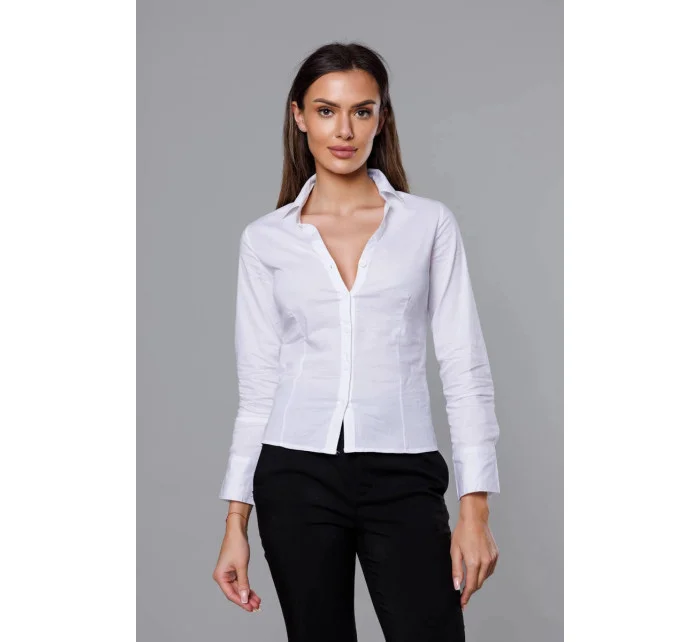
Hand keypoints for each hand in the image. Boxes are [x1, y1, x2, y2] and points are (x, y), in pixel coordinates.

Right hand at [212, 528, 261, 612]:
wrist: (237, 531)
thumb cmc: (237, 546)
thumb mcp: (241, 566)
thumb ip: (243, 583)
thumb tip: (244, 598)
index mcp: (220, 576)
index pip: (230, 594)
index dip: (241, 602)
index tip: (251, 608)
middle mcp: (222, 576)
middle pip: (235, 592)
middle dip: (246, 599)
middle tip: (257, 607)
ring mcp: (228, 573)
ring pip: (238, 588)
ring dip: (247, 594)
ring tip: (258, 601)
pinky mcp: (233, 570)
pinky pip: (240, 582)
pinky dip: (247, 587)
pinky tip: (253, 593)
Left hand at [450, 495, 498, 609]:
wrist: (475, 518)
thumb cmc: (463, 532)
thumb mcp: (455, 551)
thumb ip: (456, 570)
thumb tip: (457, 585)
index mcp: (474, 562)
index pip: (471, 586)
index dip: (466, 596)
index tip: (462, 603)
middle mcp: (486, 562)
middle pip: (479, 583)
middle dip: (471, 590)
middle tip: (463, 594)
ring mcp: (492, 559)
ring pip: (485, 577)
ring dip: (477, 581)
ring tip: (468, 580)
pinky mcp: (496, 555)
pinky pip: (490, 569)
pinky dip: (483, 572)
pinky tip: (477, 569)